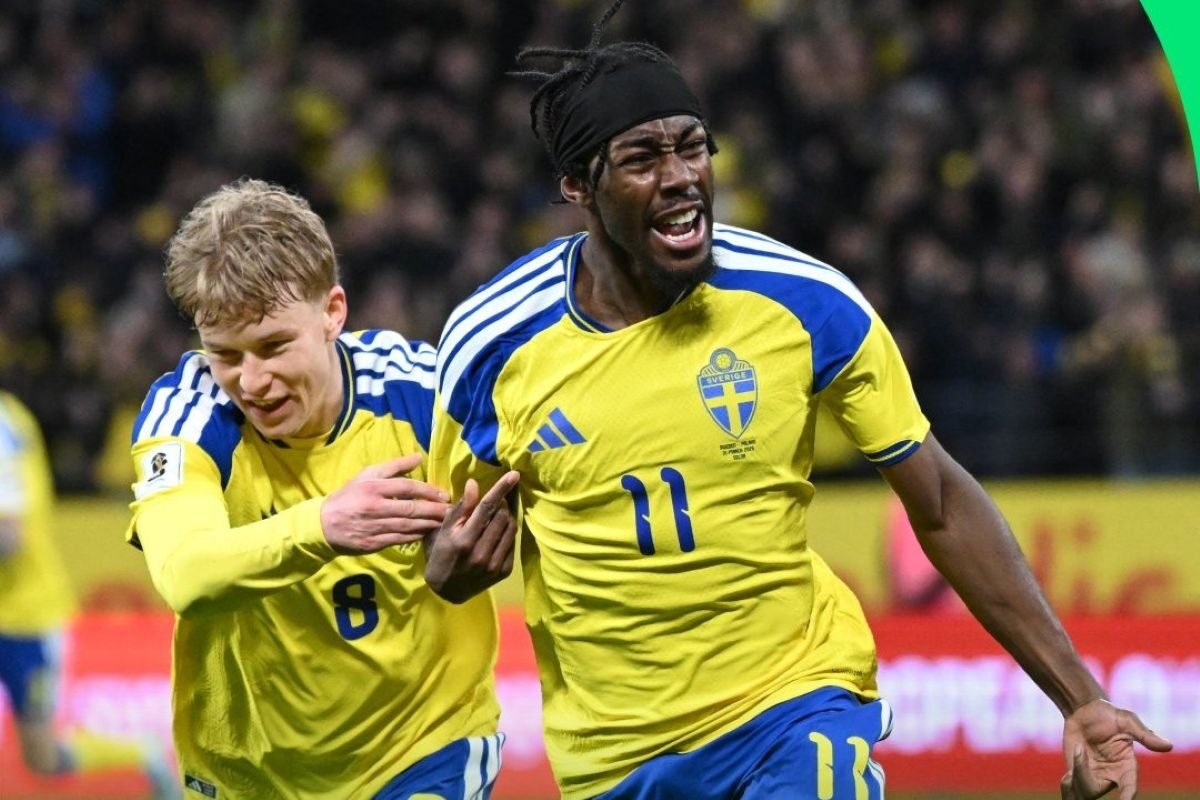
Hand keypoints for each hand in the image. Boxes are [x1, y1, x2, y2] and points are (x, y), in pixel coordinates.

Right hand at [321, 454, 451, 554]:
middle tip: (451, 510)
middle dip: (434, 510)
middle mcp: (375, 507)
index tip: (444, 494)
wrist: (324, 524)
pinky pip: (400, 539)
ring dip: (429, 524)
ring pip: (408, 526)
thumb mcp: (367, 474)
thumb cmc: (349, 495)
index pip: (407, 487)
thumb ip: (394, 466)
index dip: (428, 491)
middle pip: (411, 508)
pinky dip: (415, 536)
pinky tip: (427, 532)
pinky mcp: (373, 543)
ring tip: (445, 521)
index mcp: (373, 487)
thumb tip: (419, 456)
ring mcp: (374, 526)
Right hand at [424, 472, 519, 602]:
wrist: (446, 590)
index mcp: (464, 540)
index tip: (514, 474)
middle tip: (492, 504)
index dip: (501, 489)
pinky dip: (506, 533)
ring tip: (494, 518)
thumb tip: (474, 483)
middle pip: (502, 516)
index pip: (487, 508)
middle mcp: (481, 553)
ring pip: (510, 528)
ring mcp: (494, 564)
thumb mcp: (444, 529)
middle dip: (500, 504)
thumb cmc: (441, 553)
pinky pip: (512, 542)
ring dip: (505, 517)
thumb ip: (462, 507)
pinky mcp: (504, 571)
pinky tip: (495, 535)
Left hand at [1060, 698, 1172, 799]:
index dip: (1127, 795)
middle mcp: (1112, 776)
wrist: (1083, 710)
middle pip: (1096, 790)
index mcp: (1127, 766)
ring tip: (1076, 751)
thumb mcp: (1127, 721)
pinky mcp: (1078, 775)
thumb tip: (1168, 745)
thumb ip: (1145, 735)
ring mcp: (1094, 777)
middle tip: (1079, 750)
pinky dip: (1067, 785)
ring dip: (1075, 778)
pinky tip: (1067, 773)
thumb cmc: (1108, 714)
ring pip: (1084, 793)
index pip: (1129, 786)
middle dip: (1084, 777)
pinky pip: (1072, 790)